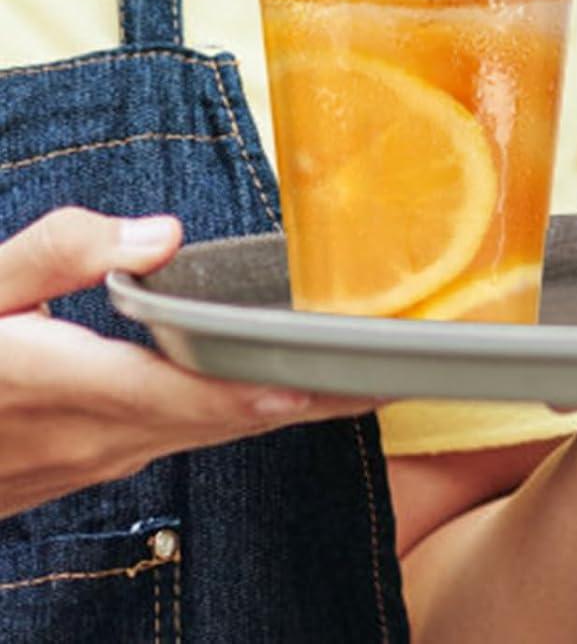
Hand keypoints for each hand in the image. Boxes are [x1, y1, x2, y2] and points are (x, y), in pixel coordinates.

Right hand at [0, 207, 373, 520]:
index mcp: (69, 388)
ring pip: (208, 435)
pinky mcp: (86, 465)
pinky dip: (236, 416)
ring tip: (360, 381)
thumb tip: (160, 236)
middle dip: (312, 401)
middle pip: (225, 422)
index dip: (276, 390)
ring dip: (283, 411)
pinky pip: (180, 440)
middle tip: (393, 372)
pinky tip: (273, 394)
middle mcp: (95, 438)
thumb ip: (59, 254)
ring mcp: (92, 462)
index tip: (345, 378)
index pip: (196, 396)